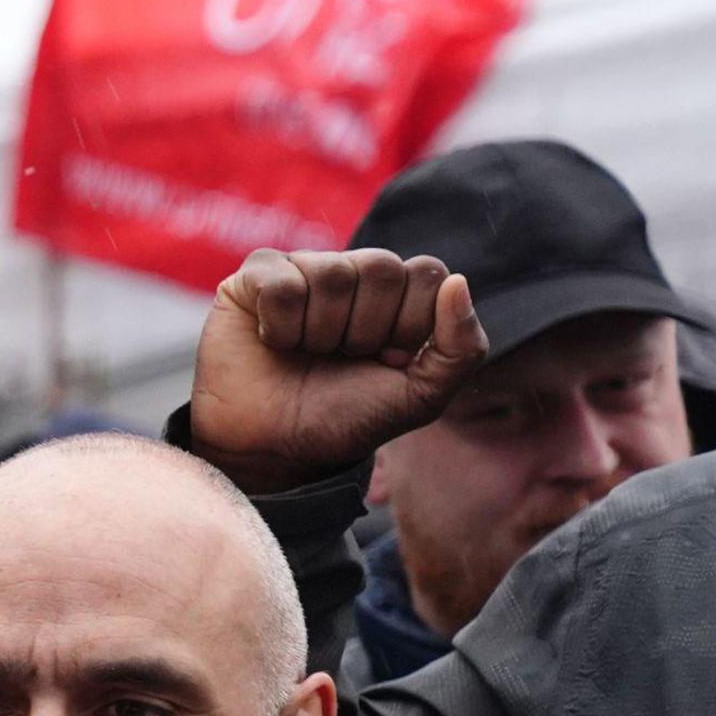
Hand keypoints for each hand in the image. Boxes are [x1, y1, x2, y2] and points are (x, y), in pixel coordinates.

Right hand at [184, 249, 490, 492]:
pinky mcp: (253, 279)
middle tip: (342, 358)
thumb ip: (462, 348)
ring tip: (306, 354)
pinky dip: (279, 327)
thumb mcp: (419, 397)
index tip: (386, 359)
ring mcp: (302, 270)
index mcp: (396, 294)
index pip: (426, 272)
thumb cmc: (343, 419)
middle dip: (365, 329)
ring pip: (331, 274)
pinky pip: (280, 283)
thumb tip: (458, 282)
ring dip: (320, 332)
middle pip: (381, 266)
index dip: (409, 323)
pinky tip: (273, 343)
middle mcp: (351, 273)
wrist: (273, 449)